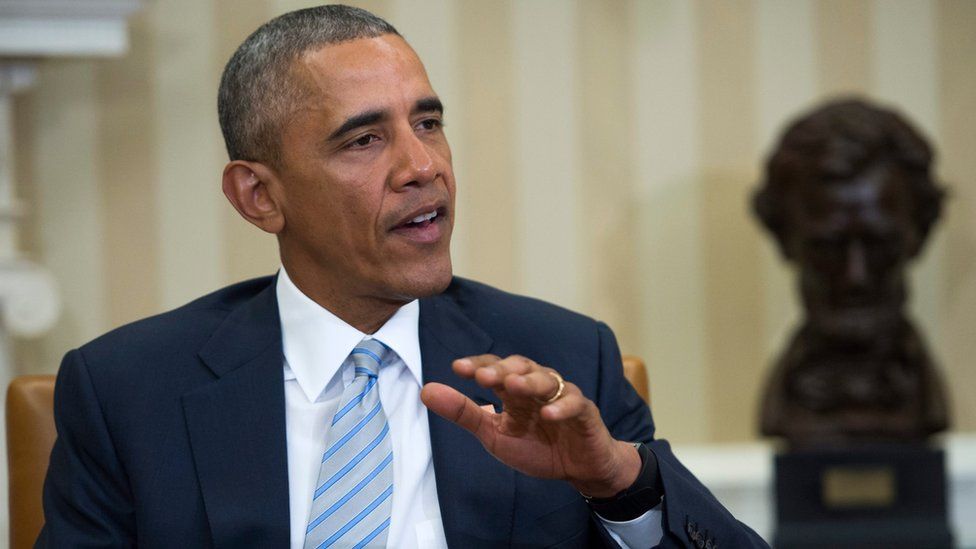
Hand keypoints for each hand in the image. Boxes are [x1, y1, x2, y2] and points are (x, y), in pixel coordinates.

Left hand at [420, 354, 640, 497]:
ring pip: (547, 379)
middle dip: (501, 369)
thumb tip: (426, 390)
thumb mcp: (494, 434)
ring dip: (529, 381)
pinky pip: (575, 403)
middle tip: (482, 376)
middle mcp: (537, 386)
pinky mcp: (584, 412)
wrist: (579, 467)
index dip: (479, 364)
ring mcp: (562, 396)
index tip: (458, 368)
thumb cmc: (537, 446)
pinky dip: (562, 407)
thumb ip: (463, 413)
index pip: (495, 368)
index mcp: (513, 389)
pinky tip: (548, 414)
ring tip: (512, 386)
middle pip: (520, 367)